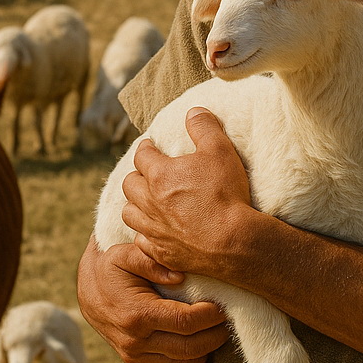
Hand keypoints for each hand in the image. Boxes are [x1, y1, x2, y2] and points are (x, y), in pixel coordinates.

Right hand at [76, 236, 228, 362]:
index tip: (222, 306)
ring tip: (216, 330)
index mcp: (137, 314)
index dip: (210, 316)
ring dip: (206, 350)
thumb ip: (153, 260)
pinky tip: (195, 347)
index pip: (185, 323)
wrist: (86, 290)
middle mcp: (136, 341)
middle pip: (190, 348)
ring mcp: (135, 357)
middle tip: (227, 320)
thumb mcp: (127, 253)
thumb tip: (181, 276)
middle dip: (215, 335)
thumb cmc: (111, 267)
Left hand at [121, 107, 254, 275]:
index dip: (146, 148)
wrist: (233, 241)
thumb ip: (204, 127)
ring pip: (129, 213)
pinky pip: (141, 240)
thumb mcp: (220, 150)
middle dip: (136, 175)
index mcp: (159, 174)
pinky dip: (144, 232)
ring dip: (135, 204)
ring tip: (145, 200)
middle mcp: (149, 201)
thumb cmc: (226, 193)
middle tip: (147, 173)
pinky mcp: (160, 251)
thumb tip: (193, 111)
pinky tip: (153, 230)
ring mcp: (153, 229)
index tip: (150, 146)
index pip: (142, 155)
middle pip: (129, 184)